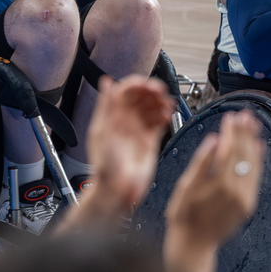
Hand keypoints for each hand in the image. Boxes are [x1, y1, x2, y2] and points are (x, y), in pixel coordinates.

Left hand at [57, 75, 175, 233]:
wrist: (118, 189)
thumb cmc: (105, 165)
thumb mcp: (103, 131)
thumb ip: (107, 105)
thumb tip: (106, 82)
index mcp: (112, 115)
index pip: (125, 91)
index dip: (137, 84)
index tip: (148, 84)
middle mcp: (125, 120)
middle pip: (141, 96)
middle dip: (152, 91)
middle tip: (161, 92)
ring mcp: (138, 129)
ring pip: (152, 107)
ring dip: (161, 102)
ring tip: (167, 104)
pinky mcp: (150, 140)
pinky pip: (159, 121)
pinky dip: (165, 115)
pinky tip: (167, 115)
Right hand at [163, 111, 265, 271]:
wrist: (193, 245)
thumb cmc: (183, 216)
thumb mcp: (185, 187)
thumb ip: (202, 162)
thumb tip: (215, 140)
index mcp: (221, 184)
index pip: (230, 150)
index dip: (232, 132)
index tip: (231, 117)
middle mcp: (238, 191)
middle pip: (244, 155)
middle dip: (244, 133)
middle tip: (245, 115)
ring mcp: (245, 199)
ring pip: (253, 164)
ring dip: (252, 143)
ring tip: (252, 125)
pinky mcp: (248, 204)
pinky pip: (256, 178)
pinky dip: (258, 161)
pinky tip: (259, 147)